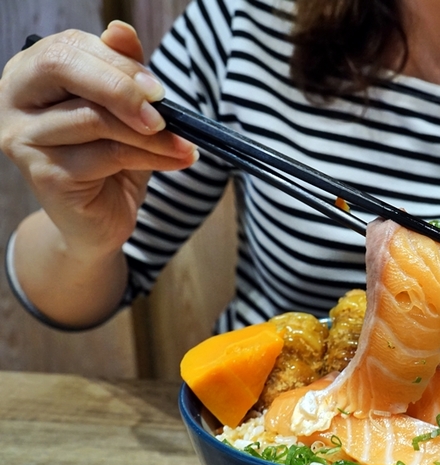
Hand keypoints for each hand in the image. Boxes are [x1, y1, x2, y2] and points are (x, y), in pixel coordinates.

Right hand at [0, 21, 195, 258]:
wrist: (99, 222)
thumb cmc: (111, 160)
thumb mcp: (123, 111)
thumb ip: (122, 71)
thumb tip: (121, 30)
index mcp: (29, 74)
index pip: (70, 46)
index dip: (119, 63)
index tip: (159, 89)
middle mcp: (13, 100)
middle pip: (63, 67)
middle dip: (123, 87)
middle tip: (165, 112)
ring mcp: (22, 138)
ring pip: (94, 118)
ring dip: (151, 133)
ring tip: (184, 144)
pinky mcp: (44, 173)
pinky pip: (107, 154)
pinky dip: (151, 156)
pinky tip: (177, 160)